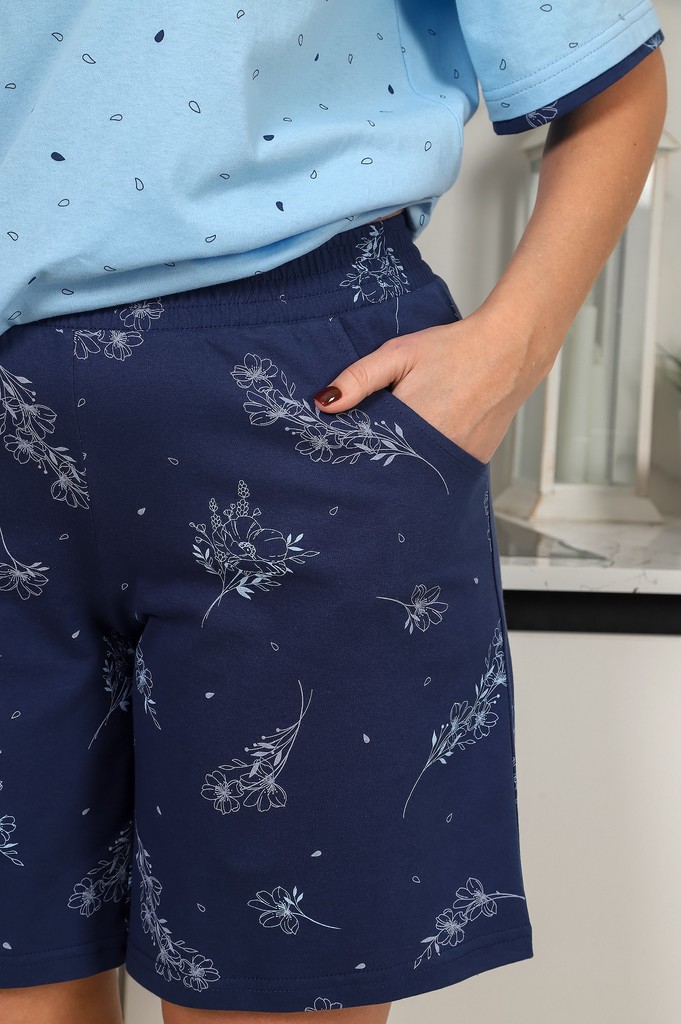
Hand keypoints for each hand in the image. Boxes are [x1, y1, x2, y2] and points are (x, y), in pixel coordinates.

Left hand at [314, 311, 541, 464]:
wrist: (510, 350)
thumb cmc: (454, 349)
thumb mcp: (399, 354)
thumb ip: (360, 378)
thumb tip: (324, 403)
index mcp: (410, 425)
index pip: (367, 451)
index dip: (353, 448)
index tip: (342, 443)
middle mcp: (434, 450)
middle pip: (391, 466)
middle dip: (377, 458)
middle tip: (370, 441)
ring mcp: (456, 459)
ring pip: (417, 472)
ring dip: (403, 463)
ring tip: (397, 442)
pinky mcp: (474, 461)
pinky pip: (441, 471)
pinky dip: (429, 463)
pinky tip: (424, 444)